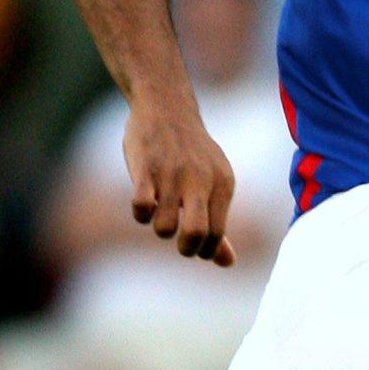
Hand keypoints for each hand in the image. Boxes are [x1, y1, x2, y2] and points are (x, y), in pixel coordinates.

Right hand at [124, 102, 237, 264]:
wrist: (166, 106)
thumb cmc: (192, 154)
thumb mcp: (213, 184)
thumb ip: (218, 223)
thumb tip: (228, 263)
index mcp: (222, 185)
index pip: (216, 234)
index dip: (204, 249)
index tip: (195, 244)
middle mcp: (199, 181)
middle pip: (194, 234)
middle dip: (186, 249)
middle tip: (180, 243)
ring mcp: (171, 175)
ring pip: (163, 226)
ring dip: (159, 228)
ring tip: (160, 212)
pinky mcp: (145, 169)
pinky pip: (141, 207)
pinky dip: (140, 214)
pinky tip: (144, 202)